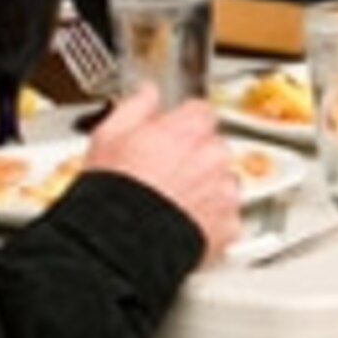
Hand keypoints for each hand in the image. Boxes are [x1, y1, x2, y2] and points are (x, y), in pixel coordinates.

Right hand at [82, 90, 241, 261]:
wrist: (120, 244)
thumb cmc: (114, 193)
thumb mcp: (109, 136)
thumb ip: (135, 107)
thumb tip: (147, 93)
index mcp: (189, 130)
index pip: (200, 112)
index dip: (183, 124)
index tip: (172, 134)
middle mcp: (214, 158)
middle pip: (213, 148)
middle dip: (194, 158)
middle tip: (165, 174)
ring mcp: (224, 192)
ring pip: (222, 182)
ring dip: (205, 188)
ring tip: (172, 202)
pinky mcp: (228, 225)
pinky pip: (225, 216)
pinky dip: (209, 219)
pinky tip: (183, 222)